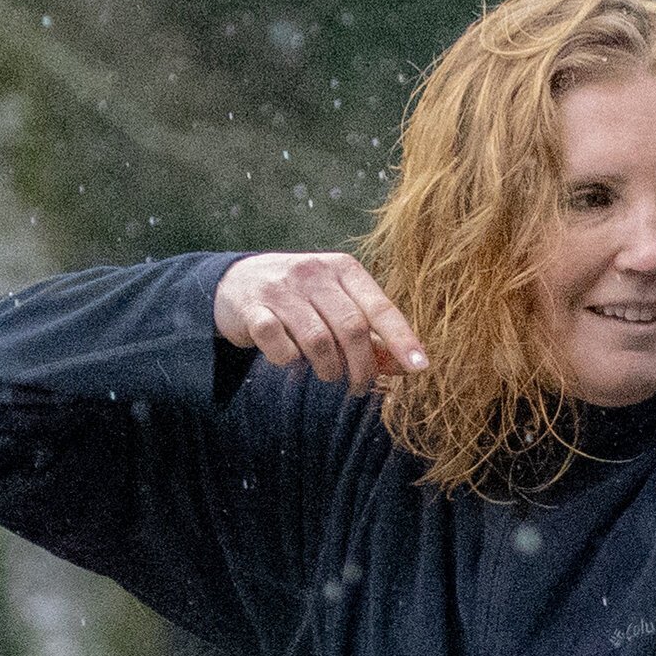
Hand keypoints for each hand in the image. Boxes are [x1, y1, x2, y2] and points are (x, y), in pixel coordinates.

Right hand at [215, 251, 428, 389]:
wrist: (234, 283)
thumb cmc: (301, 300)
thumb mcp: (338, 306)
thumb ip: (372, 335)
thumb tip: (409, 368)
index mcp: (343, 268)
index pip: (380, 306)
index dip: (402, 339)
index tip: (420, 366)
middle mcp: (313, 272)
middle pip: (352, 328)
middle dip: (361, 367)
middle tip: (359, 386)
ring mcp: (280, 289)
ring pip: (318, 341)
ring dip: (328, 369)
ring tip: (327, 374)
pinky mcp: (252, 309)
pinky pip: (280, 347)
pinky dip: (290, 362)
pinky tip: (289, 359)